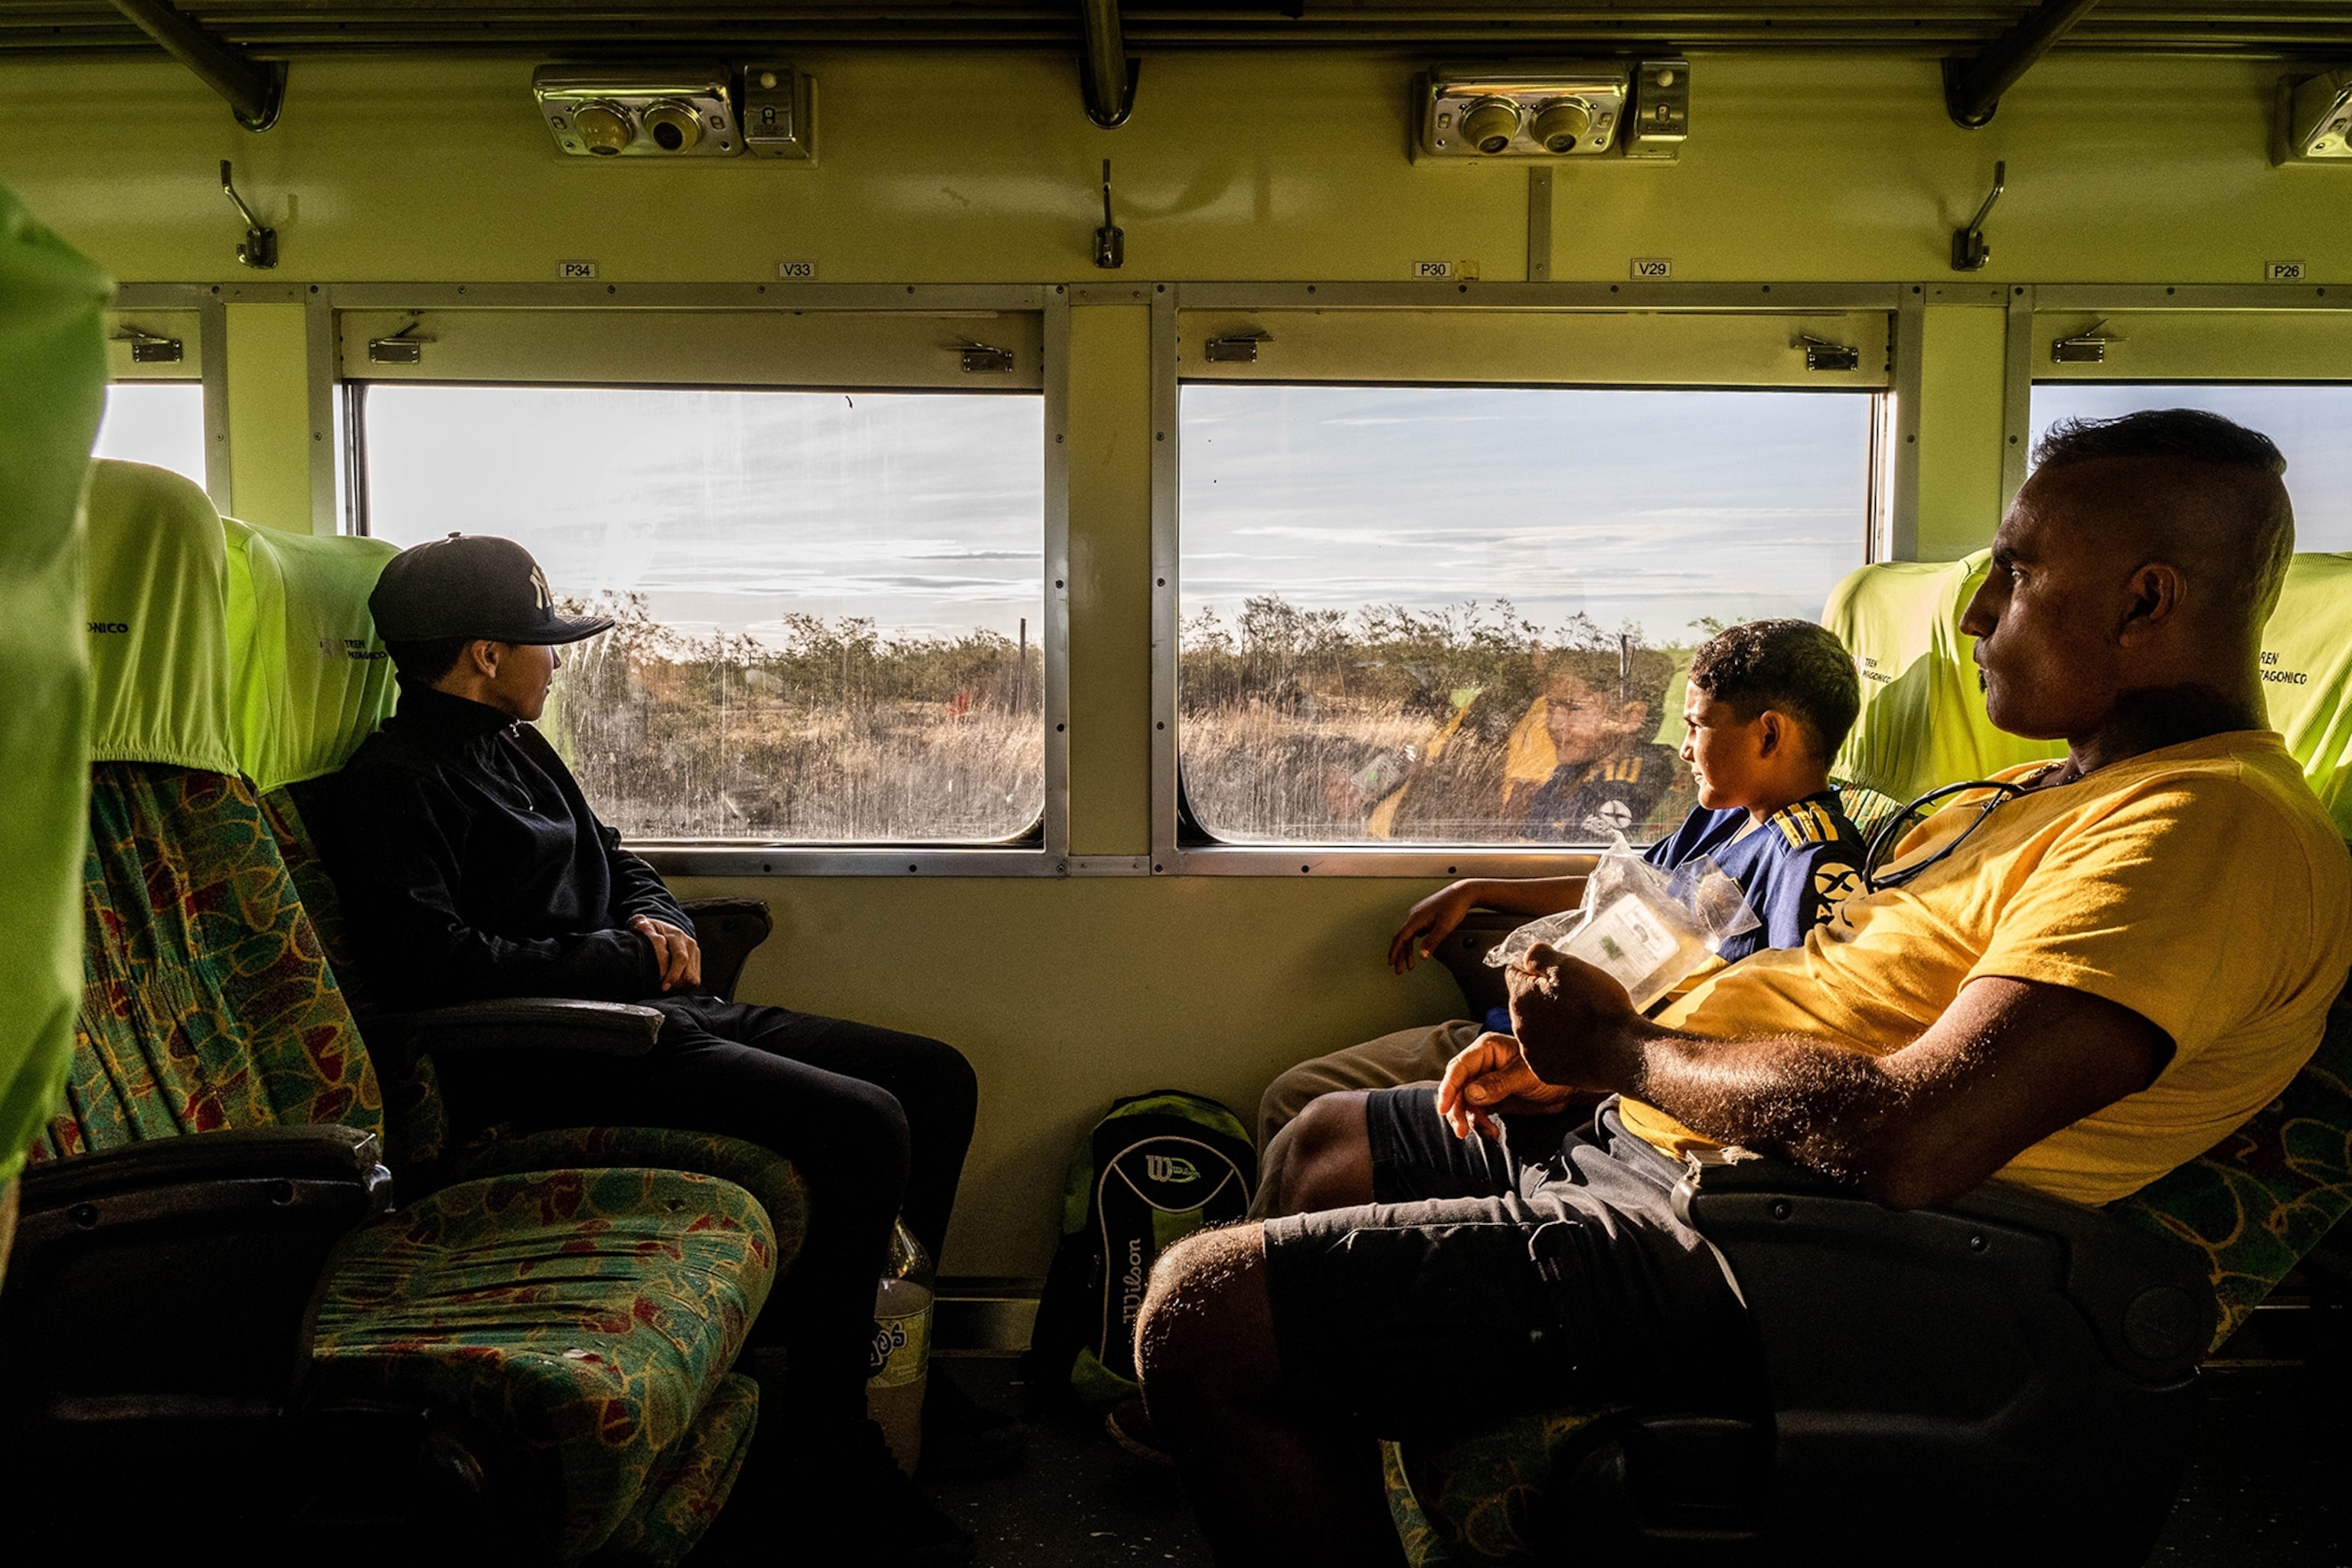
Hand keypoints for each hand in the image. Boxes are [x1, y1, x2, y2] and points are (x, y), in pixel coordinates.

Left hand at [631, 915, 702, 991]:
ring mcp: (695, 953)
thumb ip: (641, 925)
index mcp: (677, 936)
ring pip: (693, 978)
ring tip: (666, 985)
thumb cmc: (651, 930)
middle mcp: (689, 944)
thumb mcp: (644, 925)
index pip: (681, 958)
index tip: (663, 987)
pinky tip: (672, 984)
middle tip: (662, 989)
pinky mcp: (697, 961)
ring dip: (680, 986)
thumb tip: (641, 926)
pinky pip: (694, 980)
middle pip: (689, 973)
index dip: (673, 975)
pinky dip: (684, 986)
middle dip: (676, 984)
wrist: (664, 929)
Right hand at [1388, 881, 1480, 972]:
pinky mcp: (1425, 914)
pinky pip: (1414, 930)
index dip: (1395, 951)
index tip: (1391, 962)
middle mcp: (1414, 914)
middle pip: (1403, 938)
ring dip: (1408, 950)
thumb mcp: (1444, 928)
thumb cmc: (1454, 906)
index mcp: (1416, 918)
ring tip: (1410, 964)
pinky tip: (1417, 948)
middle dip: (1400, 955)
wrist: (1462, 893)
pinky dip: (1414, 942)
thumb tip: (1422, 955)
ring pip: (1409, 935)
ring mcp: (1419, 914)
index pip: (1400, 937)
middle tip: (1399, 969)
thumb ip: (1432, 942)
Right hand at [1435, 1032, 1577, 1140]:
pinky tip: (1492, 1132)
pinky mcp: (1491, 1098)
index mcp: (1487, 1049)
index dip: (1448, 1087)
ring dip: (1471, 1120)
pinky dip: (1480, 1124)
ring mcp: (1485, 1081)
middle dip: (1457, 1109)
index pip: (1459, 1067)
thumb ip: (1497, 1084)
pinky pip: (1476, 1112)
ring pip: (1464, 1102)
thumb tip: (1469, 1094)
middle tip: (1461, 1131)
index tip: (1443, 1108)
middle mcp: (1482, 1063)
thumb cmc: (1552, 1072)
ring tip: (1488, 1132)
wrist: (1570, 1089)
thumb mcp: (1525, 1076)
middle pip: (1457, 1086)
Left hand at [1505, 943, 1638, 1088]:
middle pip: (1525, 1002)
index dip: (1537, 969)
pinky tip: (1580, 1041)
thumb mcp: (1569, 967)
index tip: (1558, 974)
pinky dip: (1560, 1046)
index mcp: (1520, 997)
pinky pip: (1548, 1052)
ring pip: (1536, 1027)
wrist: (1622, 1051)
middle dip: (1544, 996)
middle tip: (1575, 997)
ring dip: (1552, 1021)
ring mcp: (1531, 1052)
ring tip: (1581, 1020)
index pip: (1514, 973)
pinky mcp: (1545, 1071)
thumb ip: (1540, 956)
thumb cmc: (1598, 1007)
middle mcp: (1518, 1027)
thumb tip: (1527, 955)